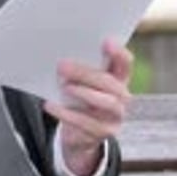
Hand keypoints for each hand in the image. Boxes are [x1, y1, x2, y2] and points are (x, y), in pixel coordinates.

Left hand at [44, 39, 132, 175]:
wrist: (80, 134)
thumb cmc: (80, 100)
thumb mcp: (82, 83)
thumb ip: (80, 70)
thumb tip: (61, 57)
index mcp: (119, 78)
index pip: (125, 63)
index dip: (118, 52)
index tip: (106, 41)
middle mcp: (122, 96)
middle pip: (110, 83)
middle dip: (86, 73)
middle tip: (63, 66)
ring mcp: (115, 116)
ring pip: (106, 103)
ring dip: (84, 93)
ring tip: (64, 87)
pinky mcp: (104, 132)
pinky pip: (87, 123)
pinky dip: (67, 114)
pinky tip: (51, 105)